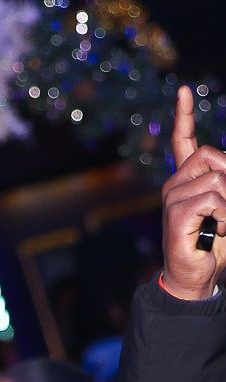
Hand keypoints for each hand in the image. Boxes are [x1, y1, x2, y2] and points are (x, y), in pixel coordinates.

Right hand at [161, 86, 225, 300]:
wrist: (196, 279)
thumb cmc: (215, 245)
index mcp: (185, 182)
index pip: (183, 142)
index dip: (184, 116)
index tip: (183, 91)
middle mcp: (174, 186)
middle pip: (210, 155)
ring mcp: (172, 200)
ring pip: (216, 178)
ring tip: (225, 223)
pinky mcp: (176, 216)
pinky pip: (212, 197)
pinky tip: (220, 229)